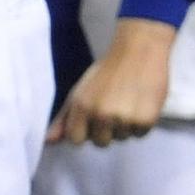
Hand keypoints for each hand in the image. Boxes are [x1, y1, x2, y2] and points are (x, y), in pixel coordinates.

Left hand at [51, 18, 175, 147]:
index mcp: (81, 106)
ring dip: (125, 126)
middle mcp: (101, 114)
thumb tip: (48, 142)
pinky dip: (142, 123)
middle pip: (100, 143)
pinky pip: (140, 134)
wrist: (138, 51)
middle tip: (113, 108)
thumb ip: (64, 118)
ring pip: (122, 138)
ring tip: (128, 102)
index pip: (76, 140)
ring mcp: (124, 119)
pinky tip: (140, 104)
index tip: (92, 119)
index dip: (85, 131)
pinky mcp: (146, 119)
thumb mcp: (80, 91)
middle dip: (106, 130)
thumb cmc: (107, 71)